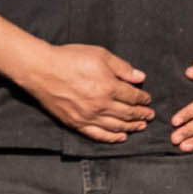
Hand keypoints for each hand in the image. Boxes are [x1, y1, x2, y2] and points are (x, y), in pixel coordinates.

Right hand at [29, 38, 159, 141]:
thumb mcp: (100, 55)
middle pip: (127, 113)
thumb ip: (122, 68)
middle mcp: (101, 105)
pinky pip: (97, 135)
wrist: (42, 70)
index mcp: (109, 87)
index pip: (133, 97)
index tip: (148, 99)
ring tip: (141, 126)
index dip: (143, 99)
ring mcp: (88, 117)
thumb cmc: (70, 58)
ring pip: (116, 126)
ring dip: (131, 127)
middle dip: (141, 114)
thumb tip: (140, 78)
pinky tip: (120, 138)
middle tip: (150, 115)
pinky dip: (111, 138)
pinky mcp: (76, 123)